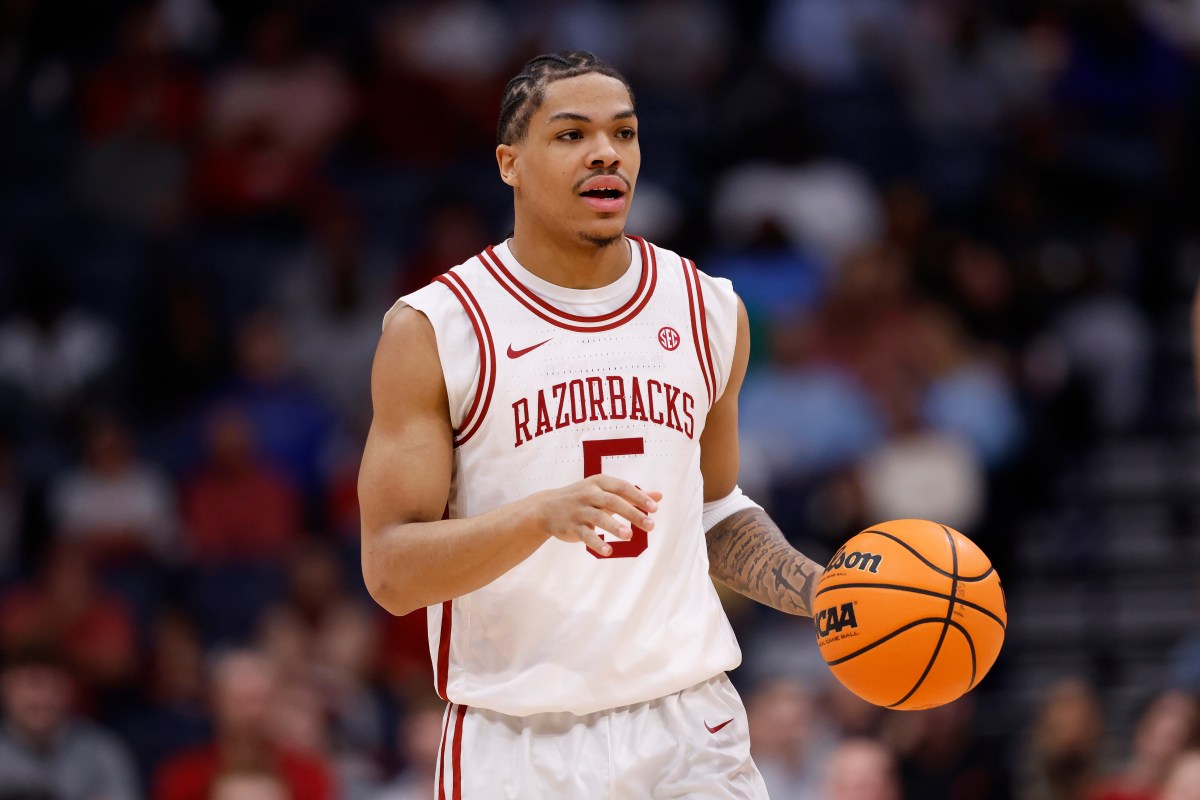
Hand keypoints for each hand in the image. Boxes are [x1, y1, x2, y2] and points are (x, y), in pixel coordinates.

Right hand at [524, 475, 662, 556]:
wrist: (546, 507)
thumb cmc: (584, 498)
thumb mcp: (605, 492)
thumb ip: (632, 495)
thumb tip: (659, 496)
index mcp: (599, 482)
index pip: (622, 487)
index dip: (639, 497)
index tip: (654, 508)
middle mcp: (589, 494)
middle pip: (613, 501)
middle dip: (632, 513)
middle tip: (650, 525)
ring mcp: (579, 510)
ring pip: (598, 517)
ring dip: (614, 526)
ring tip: (629, 536)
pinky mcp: (571, 526)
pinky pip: (585, 535)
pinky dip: (596, 543)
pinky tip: (608, 551)